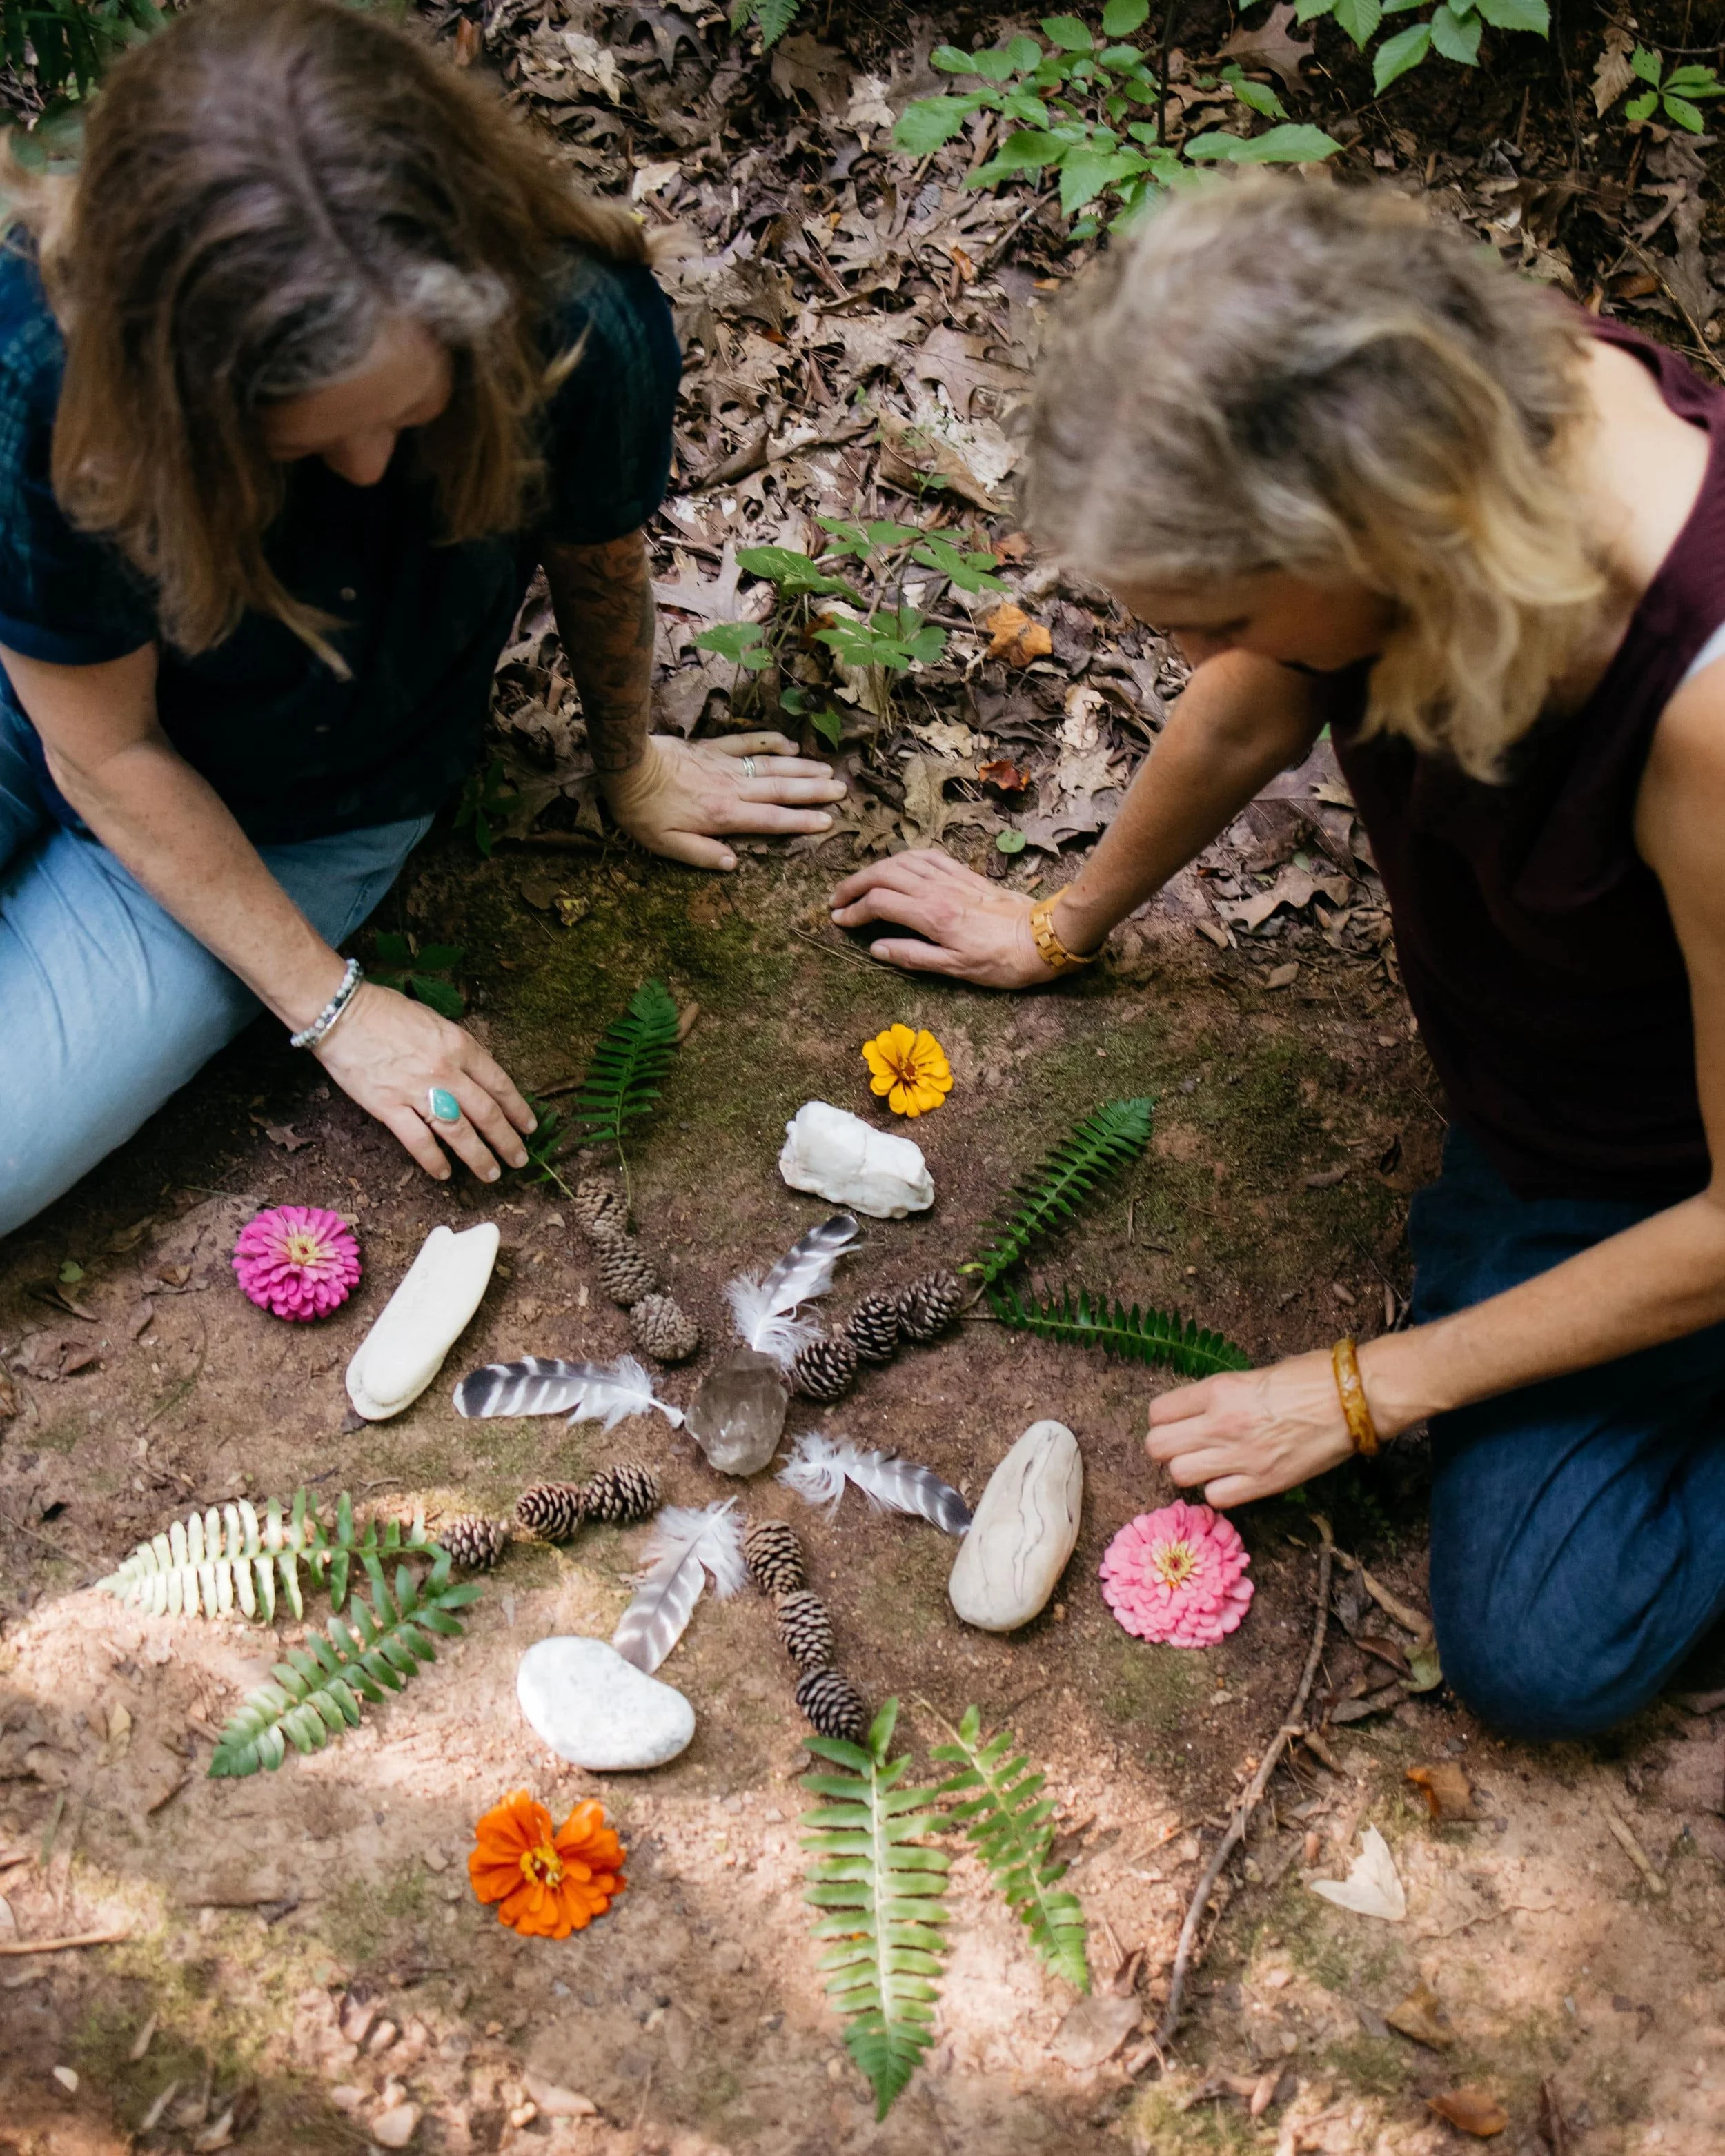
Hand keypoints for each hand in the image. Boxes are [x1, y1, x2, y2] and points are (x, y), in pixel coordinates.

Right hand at [313, 982, 536, 1183]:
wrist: (342, 1012)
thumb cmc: (386, 1011)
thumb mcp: (435, 1022)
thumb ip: (457, 1049)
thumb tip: (474, 1076)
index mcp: (460, 1046)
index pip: (499, 1084)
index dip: (517, 1109)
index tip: (529, 1126)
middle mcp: (445, 1071)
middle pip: (485, 1113)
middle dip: (506, 1140)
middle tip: (519, 1159)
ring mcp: (417, 1091)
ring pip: (458, 1133)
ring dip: (478, 1157)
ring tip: (491, 1174)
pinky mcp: (388, 1107)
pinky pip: (418, 1141)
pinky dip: (433, 1161)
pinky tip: (444, 1173)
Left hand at [601, 733, 846, 870]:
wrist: (626, 766)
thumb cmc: (642, 811)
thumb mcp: (666, 846)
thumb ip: (702, 856)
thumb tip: (733, 864)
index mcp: (723, 816)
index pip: (771, 820)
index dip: (801, 821)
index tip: (827, 821)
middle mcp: (732, 789)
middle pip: (780, 789)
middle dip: (814, 791)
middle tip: (841, 791)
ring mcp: (724, 766)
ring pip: (771, 766)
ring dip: (801, 769)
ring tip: (827, 770)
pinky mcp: (712, 748)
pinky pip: (747, 743)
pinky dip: (770, 742)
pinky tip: (789, 745)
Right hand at [829, 849, 1052, 986]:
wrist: (1042, 939)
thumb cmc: (1001, 961)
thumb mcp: (955, 969)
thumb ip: (913, 956)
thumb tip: (877, 948)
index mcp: (933, 916)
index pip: (879, 903)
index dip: (853, 911)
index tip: (838, 920)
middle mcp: (938, 890)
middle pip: (884, 874)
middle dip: (854, 884)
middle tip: (837, 899)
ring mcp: (952, 879)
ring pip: (903, 860)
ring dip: (876, 868)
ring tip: (861, 882)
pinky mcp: (966, 875)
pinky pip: (929, 856)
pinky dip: (906, 857)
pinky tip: (899, 865)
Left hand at [1145, 1350, 1354, 1507]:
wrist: (1354, 1399)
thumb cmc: (1312, 1376)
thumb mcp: (1257, 1373)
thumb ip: (1225, 1394)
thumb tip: (1207, 1407)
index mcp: (1218, 1390)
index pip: (1159, 1412)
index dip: (1163, 1418)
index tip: (1175, 1421)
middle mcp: (1221, 1424)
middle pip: (1157, 1447)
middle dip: (1165, 1447)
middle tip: (1184, 1445)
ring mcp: (1240, 1457)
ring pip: (1179, 1475)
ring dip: (1189, 1470)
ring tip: (1206, 1464)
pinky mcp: (1263, 1483)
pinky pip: (1216, 1498)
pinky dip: (1218, 1492)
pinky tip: (1231, 1480)